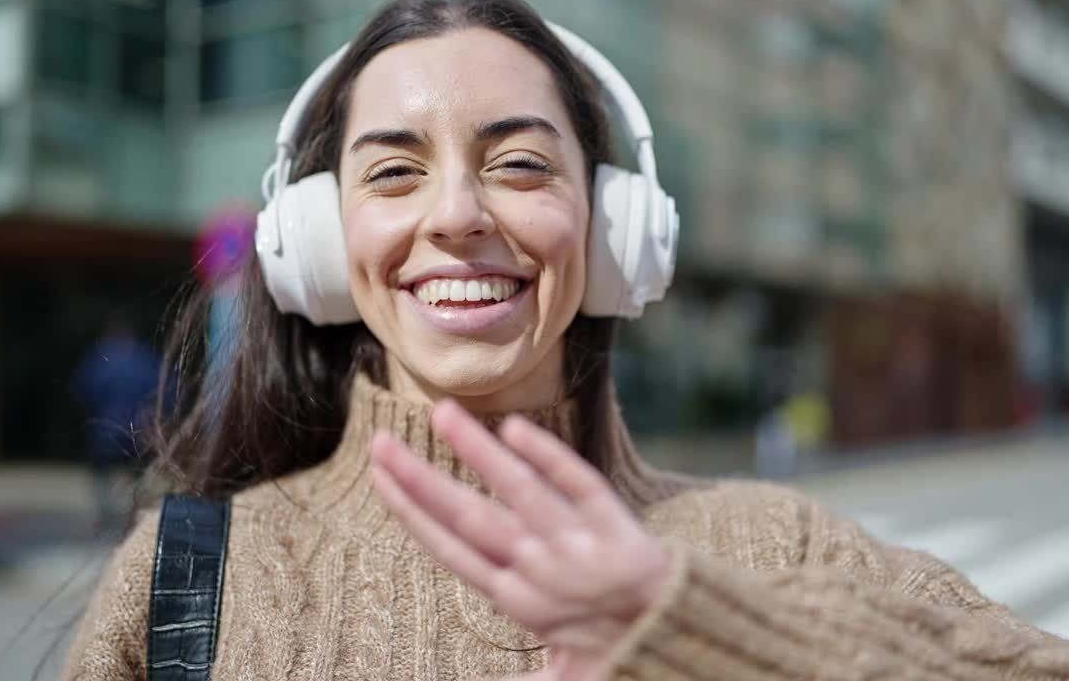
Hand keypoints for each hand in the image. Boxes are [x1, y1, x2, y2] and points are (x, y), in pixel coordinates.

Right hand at [369, 400, 671, 679]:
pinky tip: (516, 427)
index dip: (412, 514)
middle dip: (421, 481)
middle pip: (469, 518)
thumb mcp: (561, 675)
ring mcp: (577, 545)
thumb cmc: (621, 655)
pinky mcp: (616, 526)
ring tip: (443, 413)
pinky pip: (578, 483)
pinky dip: (548, 456)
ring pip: (517, 492)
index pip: (451, 550)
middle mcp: (540, 569)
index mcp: (519, 601)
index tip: (380, 478)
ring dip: (476, 451)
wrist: (688, 641)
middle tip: (380, 444)